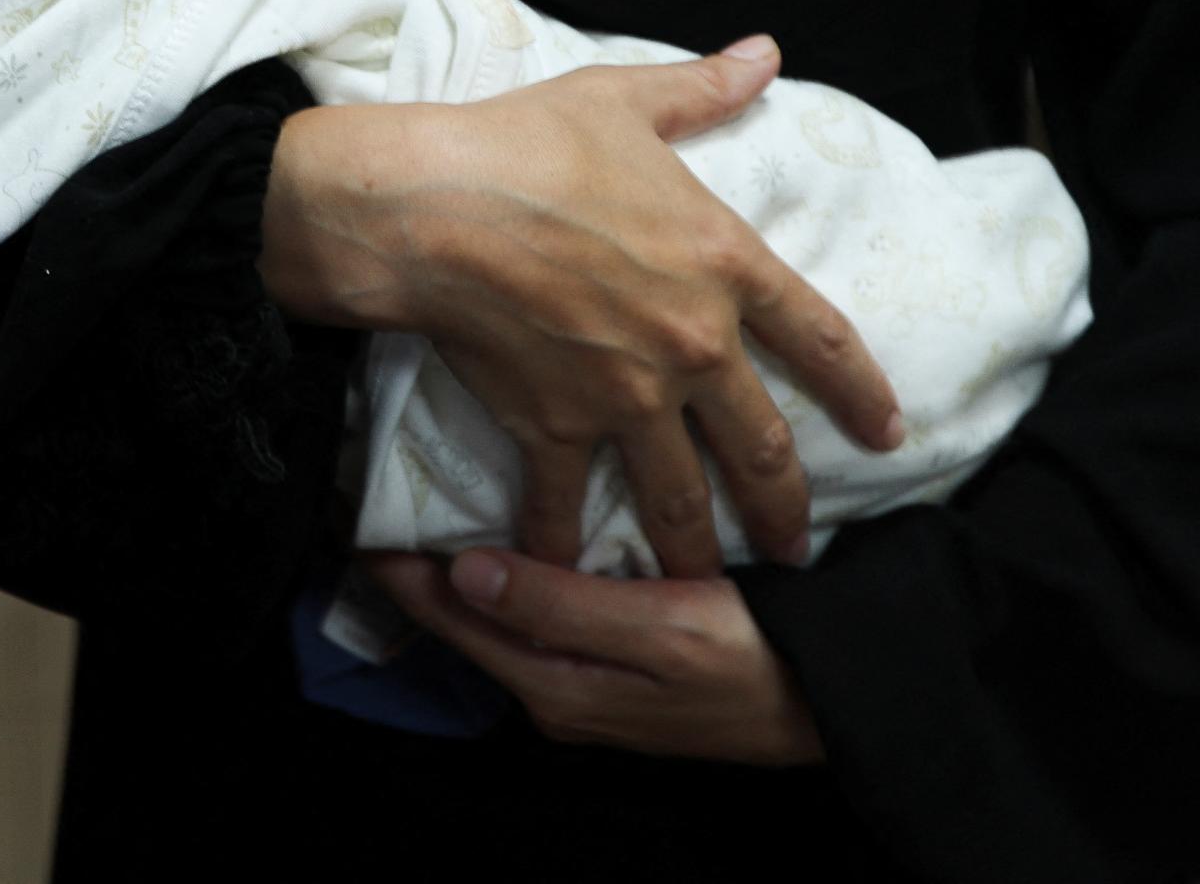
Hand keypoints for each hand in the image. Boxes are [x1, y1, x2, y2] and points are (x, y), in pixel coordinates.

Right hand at [260, 37, 903, 575]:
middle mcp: (692, 344)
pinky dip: (564, 547)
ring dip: (699, 549)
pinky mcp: (558, 426)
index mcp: (724, 263)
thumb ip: (701, 89)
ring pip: (681, 494)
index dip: (861, 389)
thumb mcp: (624, 102)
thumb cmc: (528, 144)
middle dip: (787, 504)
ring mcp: (628, 395)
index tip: (889, 431)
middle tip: (803, 549)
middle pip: (761, 443)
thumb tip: (763, 53)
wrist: (436, 207)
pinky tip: (563, 578)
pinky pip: (566, 504)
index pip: (819, 337)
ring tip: (709, 589)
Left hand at [363, 549, 823, 766]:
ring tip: (434, 504)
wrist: (841, 705)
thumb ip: (562, 607)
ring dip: (468, 565)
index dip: (404, 568)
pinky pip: (547, 612)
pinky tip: (519, 533)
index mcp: (559, 685)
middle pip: (471, 618)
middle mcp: (563, 689)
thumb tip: (463, 575)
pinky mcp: (625, 662)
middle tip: (381, 494)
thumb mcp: (662, 632)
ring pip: (507, 614)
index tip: (358, 513)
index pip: (455, 619)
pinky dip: (519, 571)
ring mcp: (594, 680)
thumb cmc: (758, 662)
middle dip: (423, 565)